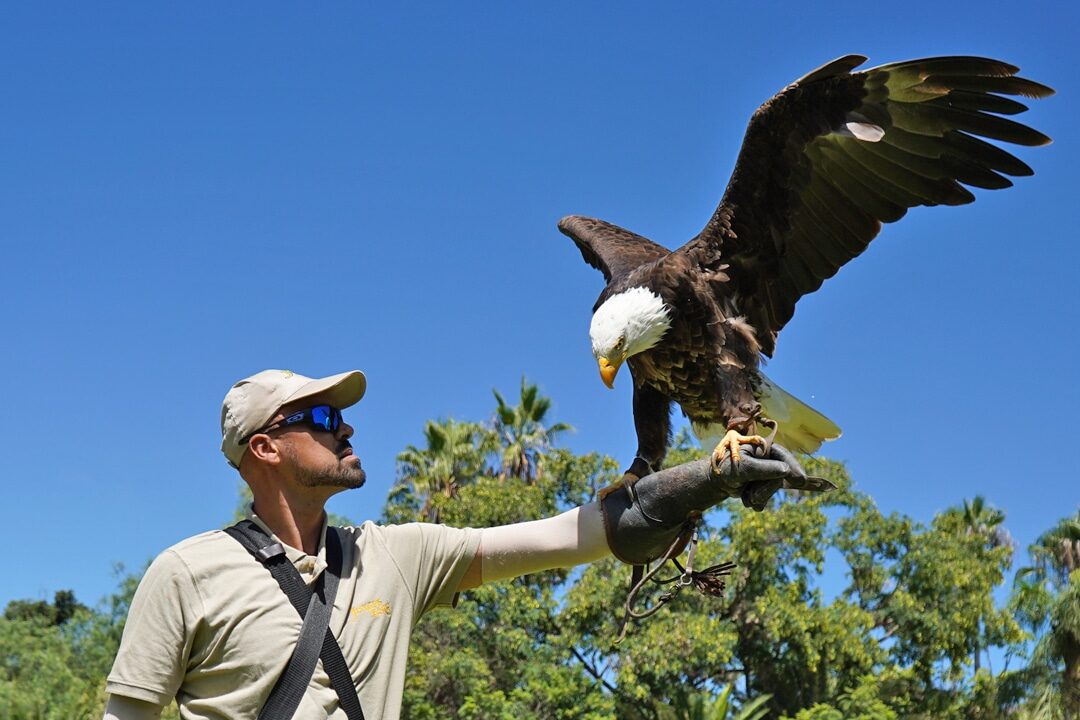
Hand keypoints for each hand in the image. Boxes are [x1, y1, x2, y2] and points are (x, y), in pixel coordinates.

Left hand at [711, 443, 833, 509]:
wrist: (716, 482)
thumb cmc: (726, 468)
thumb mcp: (744, 468)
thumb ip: (763, 469)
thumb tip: (786, 470)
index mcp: (762, 448)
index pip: (782, 455)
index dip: (793, 466)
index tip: (800, 480)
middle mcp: (767, 459)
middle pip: (780, 475)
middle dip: (767, 489)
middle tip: (754, 497)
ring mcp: (767, 472)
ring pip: (774, 487)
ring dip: (761, 496)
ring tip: (747, 498)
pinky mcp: (764, 485)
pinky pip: (769, 495)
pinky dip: (759, 501)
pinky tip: (748, 501)